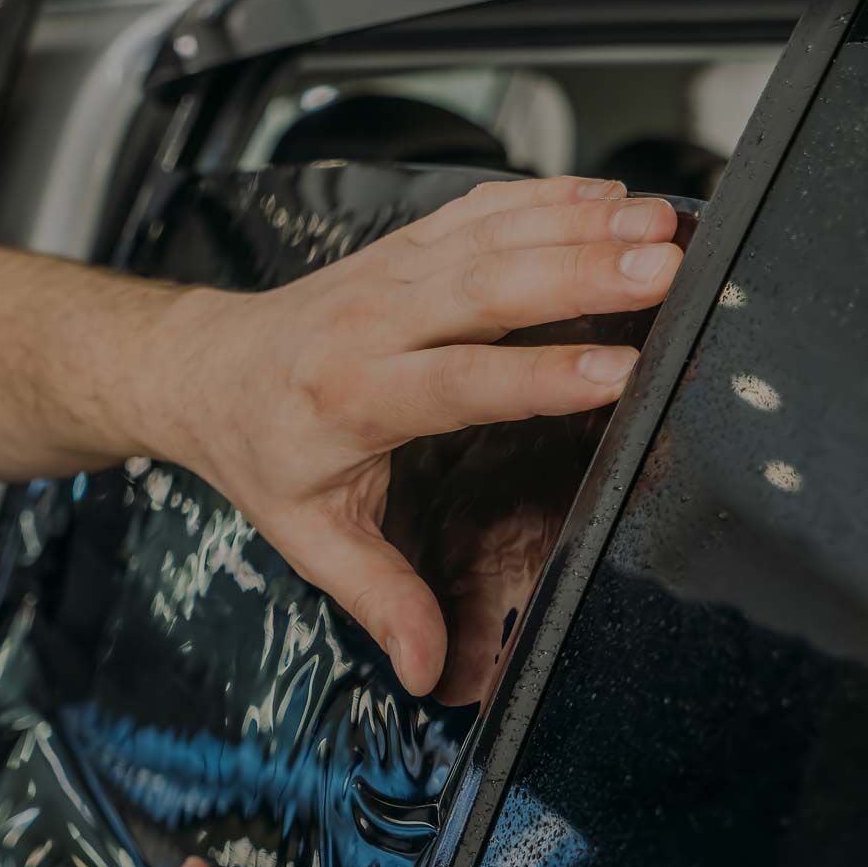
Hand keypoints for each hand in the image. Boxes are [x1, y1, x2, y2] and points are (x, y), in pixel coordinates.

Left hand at [138, 176, 683, 693]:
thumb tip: (427, 670)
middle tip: (665, 269)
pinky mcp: (406, 246)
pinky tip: (612, 196)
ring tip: (660, 224)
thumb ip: (378, 599)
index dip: (539, 376)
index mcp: (353, 397)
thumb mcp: (309, 538)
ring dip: (579, 223)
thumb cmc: (259, 454)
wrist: (202, 371)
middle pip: (486, 288)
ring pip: (492, 235)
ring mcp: (391, 274)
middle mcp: (374, 322)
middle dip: (580, 273)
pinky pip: (482, 209)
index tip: (618, 372)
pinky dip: (549, 197)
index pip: (458, 381)